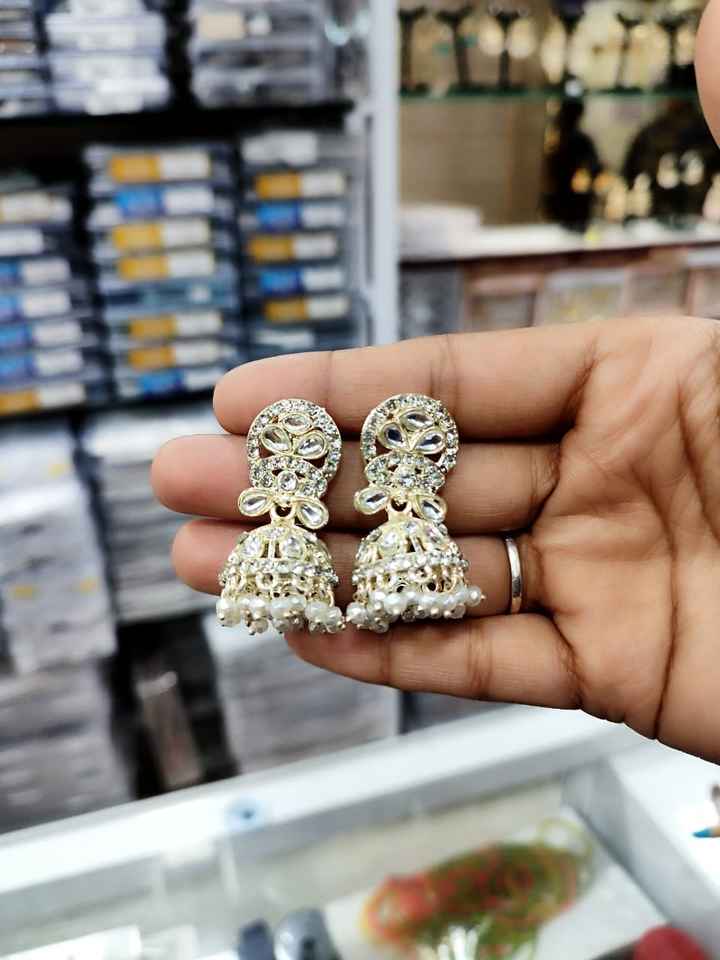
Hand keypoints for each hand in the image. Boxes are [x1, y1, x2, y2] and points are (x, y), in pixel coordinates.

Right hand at [152, 316, 719, 762]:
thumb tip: (717, 23)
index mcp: (639, 377)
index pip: (454, 379)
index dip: (342, 388)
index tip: (240, 395)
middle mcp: (603, 474)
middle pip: (417, 480)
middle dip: (288, 485)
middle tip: (176, 484)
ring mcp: (602, 575)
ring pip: (432, 574)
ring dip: (314, 573)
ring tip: (204, 567)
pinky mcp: (617, 669)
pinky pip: (485, 661)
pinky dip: (398, 655)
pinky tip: (310, 637)